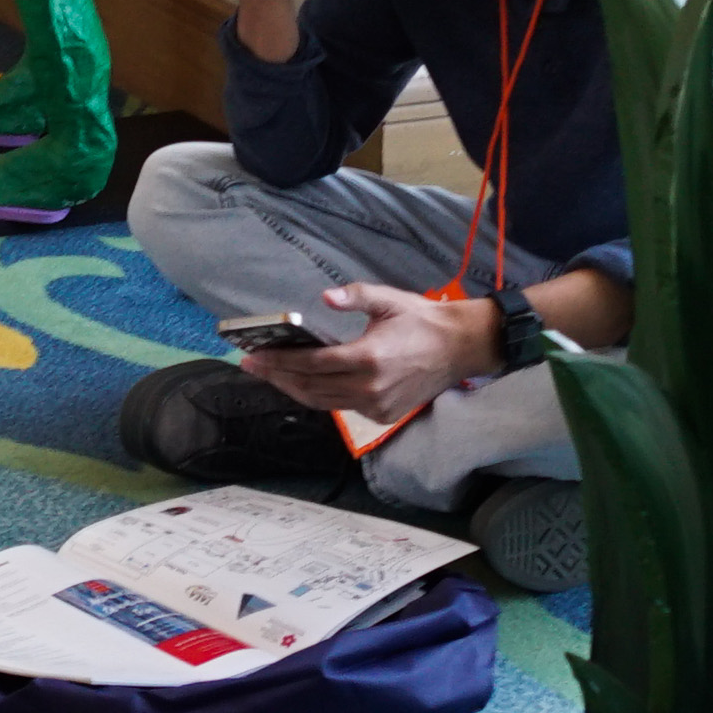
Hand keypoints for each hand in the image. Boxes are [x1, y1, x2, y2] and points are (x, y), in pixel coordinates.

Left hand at [242, 284, 496, 422]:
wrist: (461, 348)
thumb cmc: (422, 320)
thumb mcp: (389, 300)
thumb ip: (355, 296)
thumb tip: (325, 297)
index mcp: (369, 358)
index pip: (312, 365)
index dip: (279, 362)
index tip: (254, 356)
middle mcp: (370, 388)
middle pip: (310, 387)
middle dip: (276, 376)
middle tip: (251, 365)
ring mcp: (377, 406)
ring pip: (323, 402)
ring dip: (293, 389)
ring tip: (270, 374)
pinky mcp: (384, 415)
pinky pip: (341, 407)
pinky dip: (318, 396)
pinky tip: (303, 383)